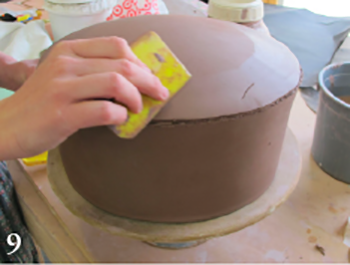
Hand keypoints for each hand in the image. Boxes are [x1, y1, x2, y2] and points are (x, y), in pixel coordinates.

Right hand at [0, 37, 168, 159]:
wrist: (7, 125)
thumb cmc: (42, 102)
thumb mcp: (63, 76)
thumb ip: (92, 71)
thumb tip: (133, 79)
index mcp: (69, 50)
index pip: (116, 45)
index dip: (140, 62)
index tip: (150, 77)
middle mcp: (66, 64)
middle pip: (122, 64)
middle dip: (149, 80)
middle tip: (160, 94)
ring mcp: (62, 88)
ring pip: (116, 83)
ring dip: (137, 97)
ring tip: (138, 108)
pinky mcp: (62, 114)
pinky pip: (104, 109)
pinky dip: (120, 115)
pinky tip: (119, 120)